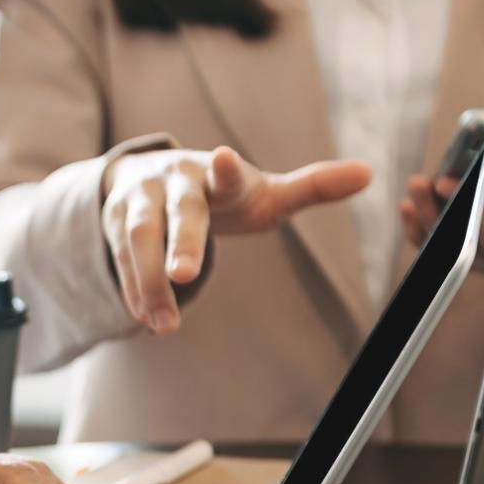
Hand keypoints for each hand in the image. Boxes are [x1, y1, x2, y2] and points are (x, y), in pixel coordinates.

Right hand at [103, 145, 371, 333]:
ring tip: (164, 324)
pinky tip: (146, 319)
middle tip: (185, 275)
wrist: (146, 175)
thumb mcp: (262, 191)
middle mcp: (173, 182)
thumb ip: (312, 187)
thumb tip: (370, 173)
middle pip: (177, 212)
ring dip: (149, 282)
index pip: (224, 172)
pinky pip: (120, 262)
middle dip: (179, 242)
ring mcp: (137, 202)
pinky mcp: (113, 227)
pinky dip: (133, 291)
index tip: (227, 158)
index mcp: (215, 173)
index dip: (227, 170)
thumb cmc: (219, 190)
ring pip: (138, 240)